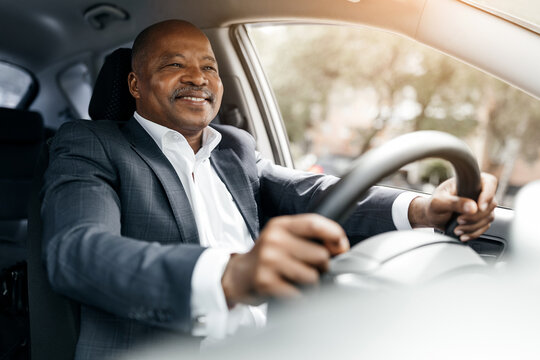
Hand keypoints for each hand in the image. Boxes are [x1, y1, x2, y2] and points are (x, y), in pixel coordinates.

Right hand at [221, 214, 348, 306]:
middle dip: (322, 266)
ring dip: (311, 284)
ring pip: (313, 277)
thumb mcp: (285, 237)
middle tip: (308, 268)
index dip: (334, 235)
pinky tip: (288, 290)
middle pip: (320, 255)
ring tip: (297, 280)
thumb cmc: (269, 256)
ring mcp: (268, 261)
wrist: (239, 276)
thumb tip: (341, 247)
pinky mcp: (265, 282)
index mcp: (280, 225)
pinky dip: (300, 297)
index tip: (340, 246)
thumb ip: (312, 237)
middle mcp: (273, 240)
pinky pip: (300, 294)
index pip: (314, 224)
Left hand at [409, 172, 497, 240]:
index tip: (479, 207)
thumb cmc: (434, 205)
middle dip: (475, 216)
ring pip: (489, 217)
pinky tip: (463, 235)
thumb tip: (473, 207)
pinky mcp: (481, 218)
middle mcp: (478, 192)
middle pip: (491, 204)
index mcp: (469, 181)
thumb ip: (454, 203)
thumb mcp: (439, 202)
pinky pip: (485, 227)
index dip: (488, 194)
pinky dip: (474, 233)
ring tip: (457, 229)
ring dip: (473, 226)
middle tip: (459, 220)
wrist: (432, 217)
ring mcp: (481, 205)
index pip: (489, 182)